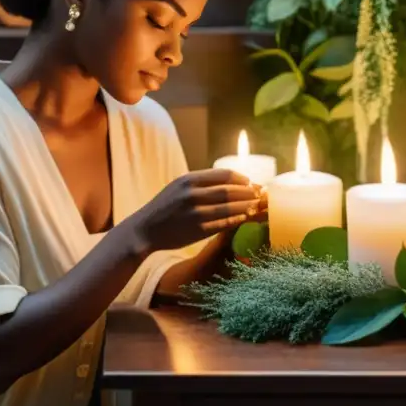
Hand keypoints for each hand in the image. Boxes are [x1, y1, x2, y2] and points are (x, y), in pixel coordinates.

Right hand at [123, 168, 263, 255]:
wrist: (144, 230)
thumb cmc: (165, 207)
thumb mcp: (179, 187)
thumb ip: (201, 183)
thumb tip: (231, 181)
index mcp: (188, 180)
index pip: (223, 175)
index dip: (241, 178)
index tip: (251, 182)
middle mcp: (191, 194)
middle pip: (229, 190)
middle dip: (249, 192)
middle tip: (260, 194)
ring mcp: (194, 213)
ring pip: (229, 207)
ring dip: (247, 207)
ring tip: (257, 206)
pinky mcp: (196, 231)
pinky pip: (223, 224)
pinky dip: (236, 220)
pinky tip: (244, 218)